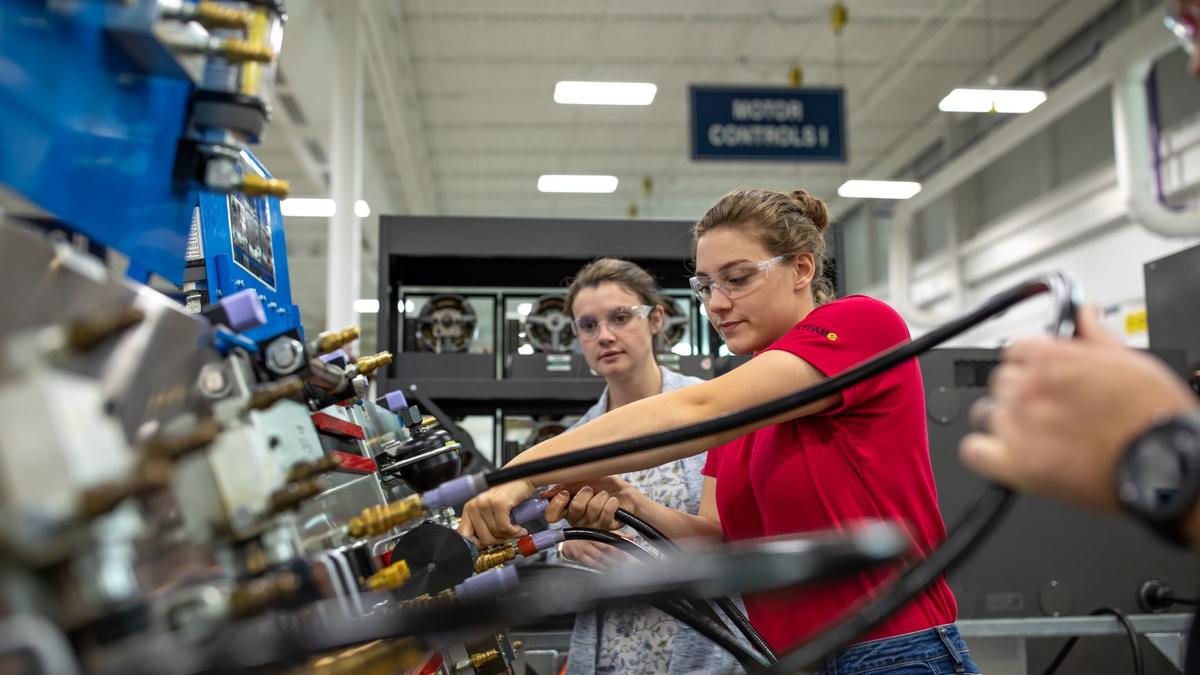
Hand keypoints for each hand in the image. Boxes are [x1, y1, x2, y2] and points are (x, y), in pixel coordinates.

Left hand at [457, 479, 535, 545]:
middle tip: (507, 535)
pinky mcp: (498, 504)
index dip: (475, 545)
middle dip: (498, 541)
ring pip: (495, 534)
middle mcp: (474, 505)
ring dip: (509, 535)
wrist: (521, 478)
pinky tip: (518, 527)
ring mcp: (485, 504)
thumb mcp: (491, 512)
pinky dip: (514, 531)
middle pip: (483, 539)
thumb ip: (484, 527)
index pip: (463, 535)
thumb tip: (480, 546)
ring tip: (514, 528)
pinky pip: (505, 528)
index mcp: (469, 508)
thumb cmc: (508, 495)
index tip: (486, 547)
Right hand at [543, 476, 640, 530]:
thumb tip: (544, 495)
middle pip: (576, 507)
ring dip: (601, 496)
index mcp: (568, 510)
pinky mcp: (608, 528)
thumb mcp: (581, 482)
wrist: (625, 493)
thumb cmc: (603, 486)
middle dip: (586, 492)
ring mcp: (592, 526)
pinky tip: (613, 503)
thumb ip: (564, 488)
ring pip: (593, 507)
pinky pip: (607, 510)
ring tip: (604, 496)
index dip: (557, 504)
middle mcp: (578, 521)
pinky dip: (612, 501)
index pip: (551, 515)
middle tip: (591, 491)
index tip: (565, 494)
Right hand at [558, 539, 631, 568]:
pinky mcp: (581, 557)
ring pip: (600, 556)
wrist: (570, 544)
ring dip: (611, 562)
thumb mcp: (600, 533)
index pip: (610, 535)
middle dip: (617, 554)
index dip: (619, 542)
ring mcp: (584, 548)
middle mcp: (590, 538)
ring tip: (619, 566)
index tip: (627, 548)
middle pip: (606, 547)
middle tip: (625, 559)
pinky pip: (592, 563)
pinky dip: (601, 567)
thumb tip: (632, 536)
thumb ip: (616, 535)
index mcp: (596, 531)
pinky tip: (608, 570)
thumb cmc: (588, 538)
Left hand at [960, 307, 1197, 512]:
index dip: (1029, 365)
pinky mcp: (1015, 464)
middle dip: (1020, 393)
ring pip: (987, 414)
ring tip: (1037, 435)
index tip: (1040, 377)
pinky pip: (973, 452)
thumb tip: (1085, 313)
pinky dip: (984, 454)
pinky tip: (1005, 455)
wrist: (1167, 463)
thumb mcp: (1130, 360)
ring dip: (1006, 422)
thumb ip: (1095, 336)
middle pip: (1000, 382)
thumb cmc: (1155, 417)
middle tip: (1048, 410)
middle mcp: (1028, 388)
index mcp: (1051, 358)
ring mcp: (1018, 425)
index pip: (1014, 351)